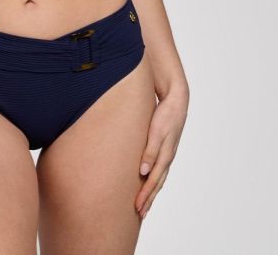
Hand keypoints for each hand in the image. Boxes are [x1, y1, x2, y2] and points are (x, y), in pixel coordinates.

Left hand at [135, 88, 188, 219]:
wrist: (176, 100)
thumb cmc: (165, 114)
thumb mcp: (156, 132)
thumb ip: (149, 151)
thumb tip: (143, 172)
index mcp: (164, 155)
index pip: (153, 181)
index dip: (145, 195)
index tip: (137, 209)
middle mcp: (166, 157)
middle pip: (157, 183)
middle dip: (148, 199)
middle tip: (139, 214)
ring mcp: (167, 152)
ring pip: (159, 177)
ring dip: (151, 191)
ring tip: (144, 204)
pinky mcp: (165, 146)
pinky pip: (159, 168)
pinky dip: (154, 179)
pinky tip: (148, 181)